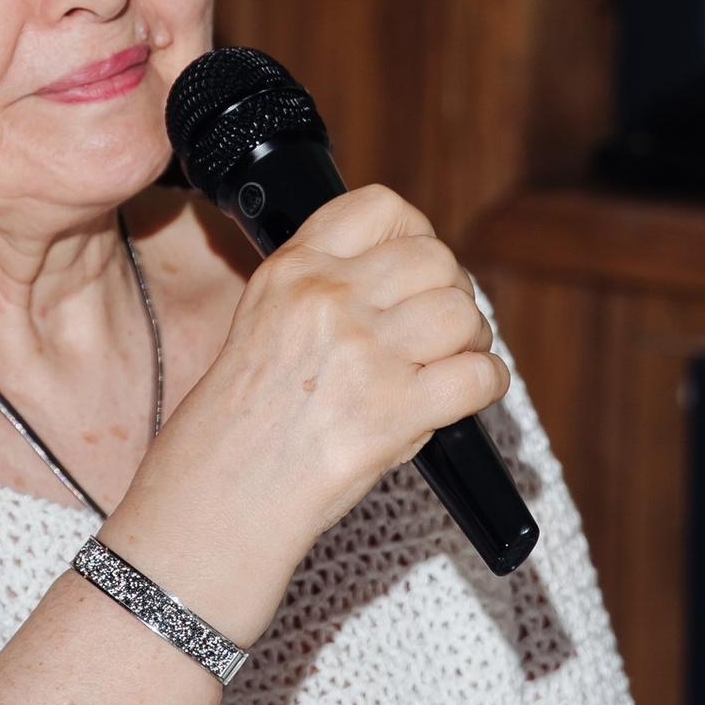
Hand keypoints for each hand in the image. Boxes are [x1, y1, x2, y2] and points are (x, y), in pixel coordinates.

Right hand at [105, 185, 505, 639]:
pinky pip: (478, 376)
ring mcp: (362, 352)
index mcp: (292, 270)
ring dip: (471, 340)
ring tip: (450, 364)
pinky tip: (464, 398)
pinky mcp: (392, 410)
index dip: (417, 233)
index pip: (381, 207)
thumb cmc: (239, 424)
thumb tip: (409, 279)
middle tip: (440, 330)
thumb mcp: (263, 323)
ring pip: (463, 314)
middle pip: (435, 259)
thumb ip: (325, 291)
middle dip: (452, 293)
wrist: (219, 497)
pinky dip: (485, 386)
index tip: (420, 266)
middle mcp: (327, 299)